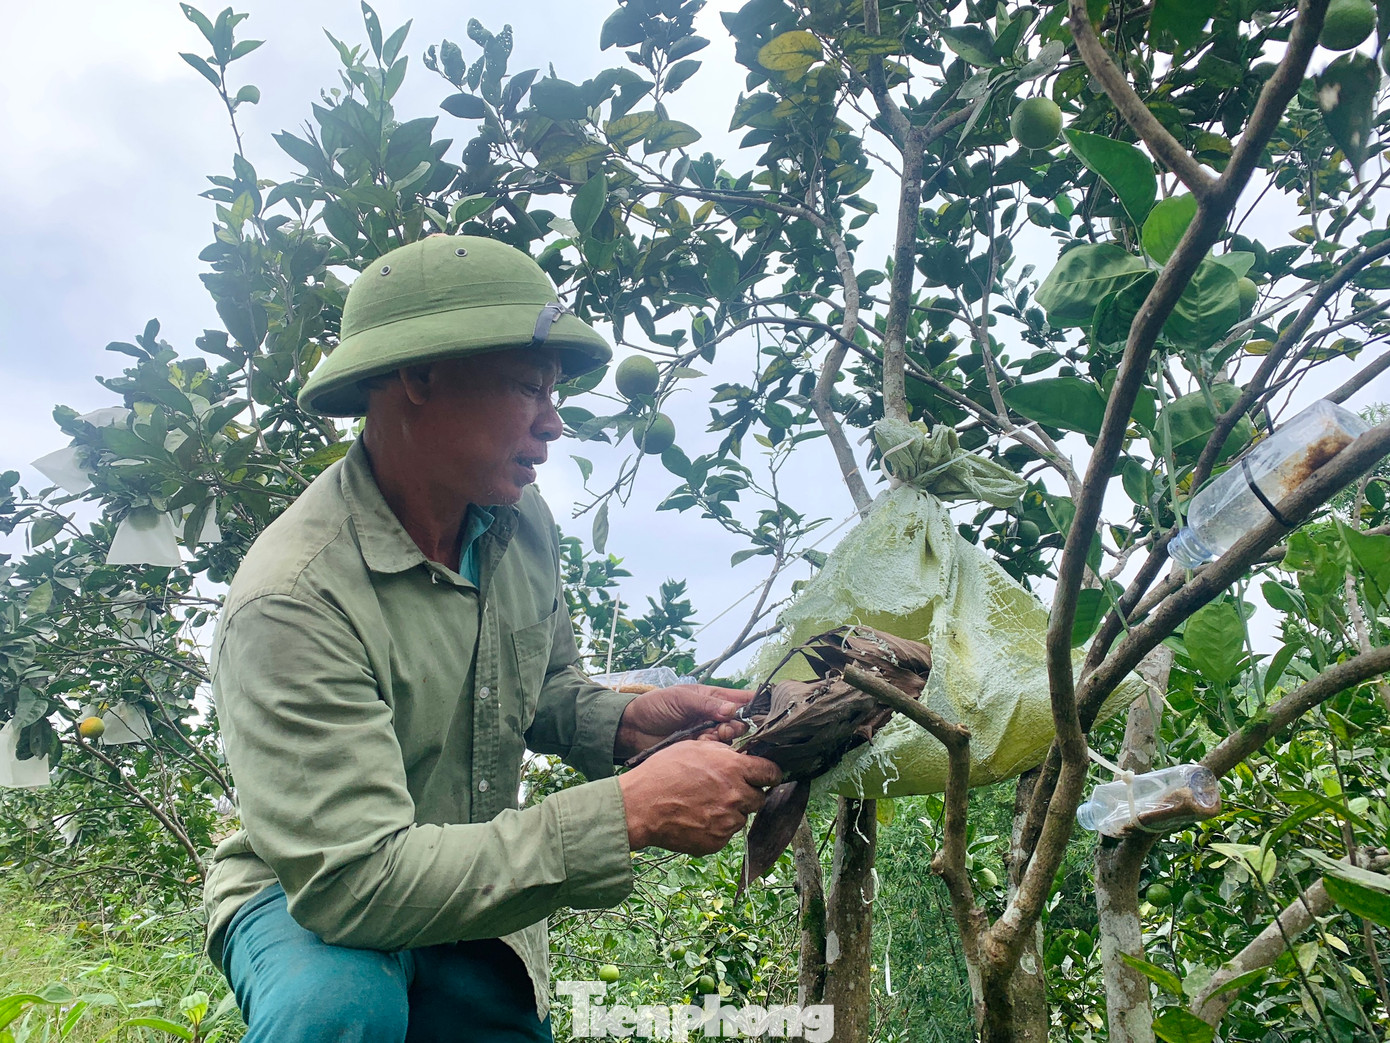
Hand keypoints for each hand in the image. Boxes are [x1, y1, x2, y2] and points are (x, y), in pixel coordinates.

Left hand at [613, 684, 752, 759]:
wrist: (632, 730)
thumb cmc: (655, 706)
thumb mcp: (681, 699)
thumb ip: (707, 705)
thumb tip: (733, 710)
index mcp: (713, 698)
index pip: (742, 700)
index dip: (756, 705)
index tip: (764, 713)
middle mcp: (715, 717)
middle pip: (740, 723)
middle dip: (737, 727)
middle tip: (724, 729)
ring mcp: (708, 735)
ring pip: (730, 740)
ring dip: (724, 740)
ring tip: (709, 737)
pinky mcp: (700, 753)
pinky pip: (716, 753)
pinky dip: (713, 751)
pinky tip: (702, 747)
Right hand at [617, 741, 781, 854]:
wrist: (640, 806)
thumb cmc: (663, 772)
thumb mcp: (694, 747)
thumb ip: (723, 752)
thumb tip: (740, 756)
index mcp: (734, 769)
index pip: (772, 773)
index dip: (769, 773)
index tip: (765, 775)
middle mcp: (736, 796)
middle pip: (759, 798)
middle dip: (747, 793)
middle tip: (725, 789)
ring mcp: (728, 822)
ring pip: (741, 817)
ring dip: (730, 811)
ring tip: (703, 803)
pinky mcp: (717, 842)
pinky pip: (726, 834)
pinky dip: (716, 827)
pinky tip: (696, 818)